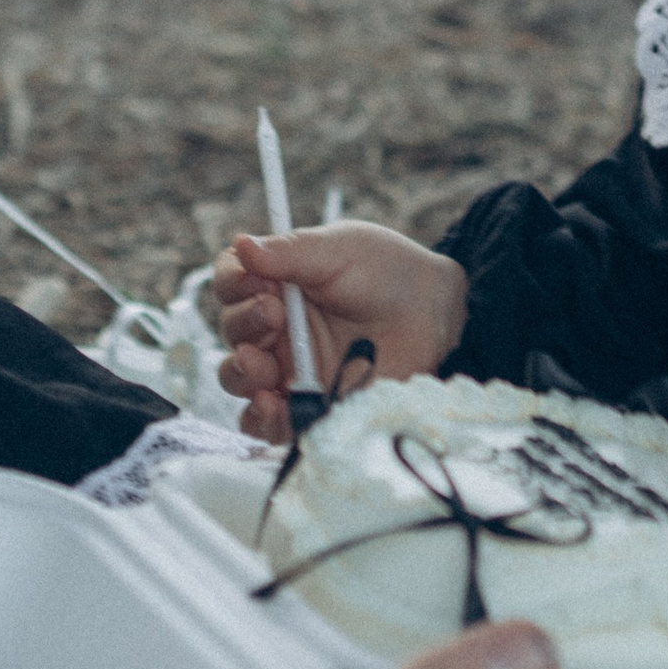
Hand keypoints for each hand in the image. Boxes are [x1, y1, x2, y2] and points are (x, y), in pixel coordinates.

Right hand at [211, 221, 466, 442]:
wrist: (436, 316)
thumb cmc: (387, 272)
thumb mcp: (340, 250)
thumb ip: (291, 251)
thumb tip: (242, 245)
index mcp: (275, 283)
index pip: (231, 282)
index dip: (233, 283)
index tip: (256, 281)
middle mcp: (274, 327)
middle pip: (231, 330)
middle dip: (243, 323)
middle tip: (277, 314)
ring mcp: (287, 369)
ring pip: (238, 378)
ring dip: (240, 372)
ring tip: (262, 365)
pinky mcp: (306, 407)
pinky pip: (265, 423)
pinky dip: (259, 418)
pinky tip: (271, 405)